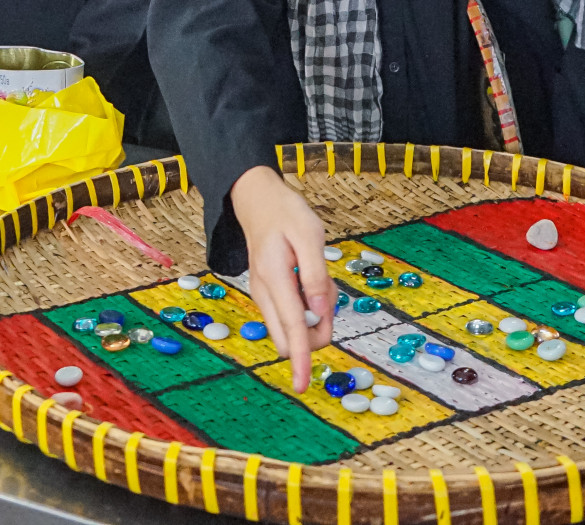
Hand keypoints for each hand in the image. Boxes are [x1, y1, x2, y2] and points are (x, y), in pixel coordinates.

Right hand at [229, 165, 333, 390]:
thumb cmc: (285, 213)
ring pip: (292, 327)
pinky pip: (291, 313)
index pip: (292, 328)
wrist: (257, 200)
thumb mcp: (309, 235)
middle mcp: (264, 293)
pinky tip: (310, 277)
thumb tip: (320, 313)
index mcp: (274, 279)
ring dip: (314, 314)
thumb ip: (316, 276)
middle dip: (316, 329)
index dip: (300, 358)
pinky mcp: (268, 294)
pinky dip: (308, 306)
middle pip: (290, 337)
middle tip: (328, 292)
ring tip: (318, 276)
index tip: (302, 384)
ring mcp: (263, 295)